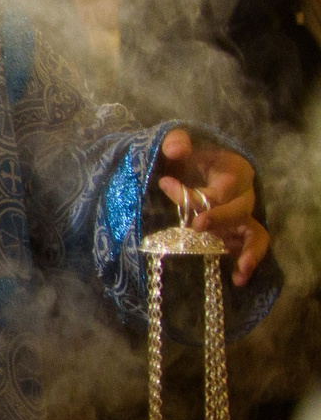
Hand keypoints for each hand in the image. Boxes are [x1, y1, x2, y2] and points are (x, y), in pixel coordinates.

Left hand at [155, 130, 268, 286]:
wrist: (180, 171)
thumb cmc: (180, 157)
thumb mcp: (174, 144)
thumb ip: (175, 141)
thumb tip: (177, 150)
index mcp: (234, 169)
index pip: (222, 185)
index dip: (197, 191)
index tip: (165, 185)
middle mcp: (244, 193)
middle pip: (240, 209)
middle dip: (221, 218)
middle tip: (196, 226)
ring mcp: (242, 215)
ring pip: (255, 232)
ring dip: (249, 251)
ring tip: (239, 269)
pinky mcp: (237, 233)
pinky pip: (251, 247)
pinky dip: (248, 261)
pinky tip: (237, 278)